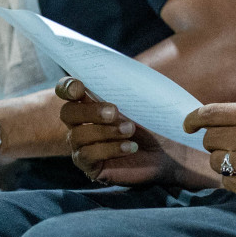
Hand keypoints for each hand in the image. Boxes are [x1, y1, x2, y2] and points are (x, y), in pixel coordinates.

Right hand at [55, 78, 205, 187]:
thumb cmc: (153, 121)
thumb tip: (125, 71)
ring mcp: (82, 145)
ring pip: (78, 135)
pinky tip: (130, 147)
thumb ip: (128, 88)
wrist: (169, 151)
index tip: (79, 88)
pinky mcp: (89, 165)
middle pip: (67, 112)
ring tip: (131, 129)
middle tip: (114, 111)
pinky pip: (88, 155)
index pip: (66, 90)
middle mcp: (80, 123)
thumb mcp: (142, 102)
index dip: (67, 87)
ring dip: (106, 131)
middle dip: (90, 111)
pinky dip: (110, 148)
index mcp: (90, 101)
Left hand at [185, 102, 235, 206]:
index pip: (211, 113)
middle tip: (230, 148)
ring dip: (223, 164)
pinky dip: (233, 181)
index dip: (193, 119)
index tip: (187, 125)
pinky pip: (225, 182)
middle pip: (209, 139)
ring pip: (214, 161)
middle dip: (214, 144)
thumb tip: (205, 121)